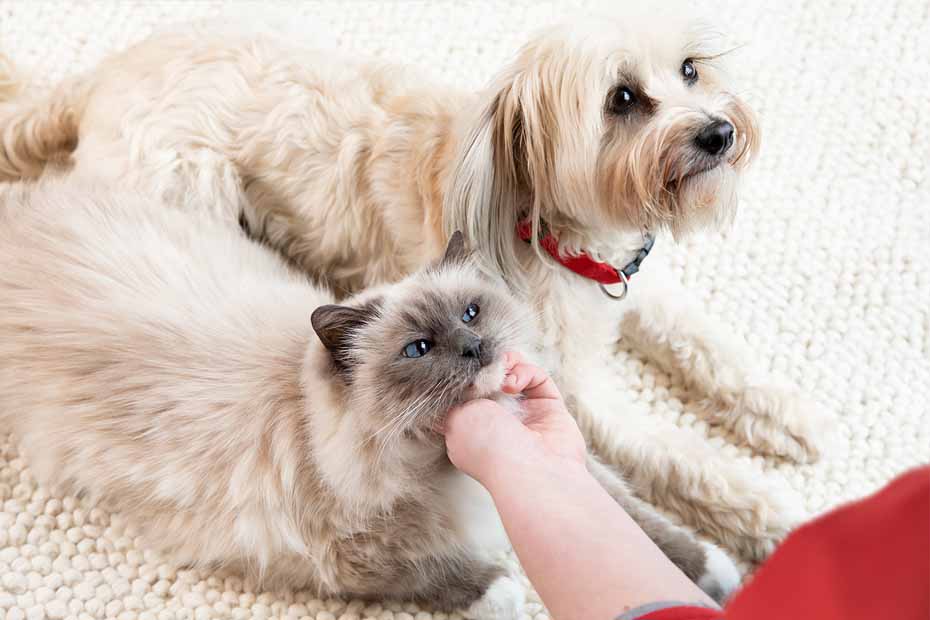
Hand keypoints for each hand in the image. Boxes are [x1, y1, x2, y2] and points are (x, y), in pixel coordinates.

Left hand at [442, 353, 586, 486]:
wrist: (528, 470)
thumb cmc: (488, 449)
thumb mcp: (455, 419)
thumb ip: (456, 398)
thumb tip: (463, 383)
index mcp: (473, 432)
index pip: (467, 399)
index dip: (464, 381)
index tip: (459, 370)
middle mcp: (499, 424)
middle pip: (492, 383)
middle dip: (486, 369)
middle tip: (481, 366)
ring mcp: (526, 415)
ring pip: (516, 376)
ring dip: (506, 367)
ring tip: (501, 374)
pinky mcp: (550, 407)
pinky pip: (538, 378)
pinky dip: (525, 372)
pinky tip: (514, 382)